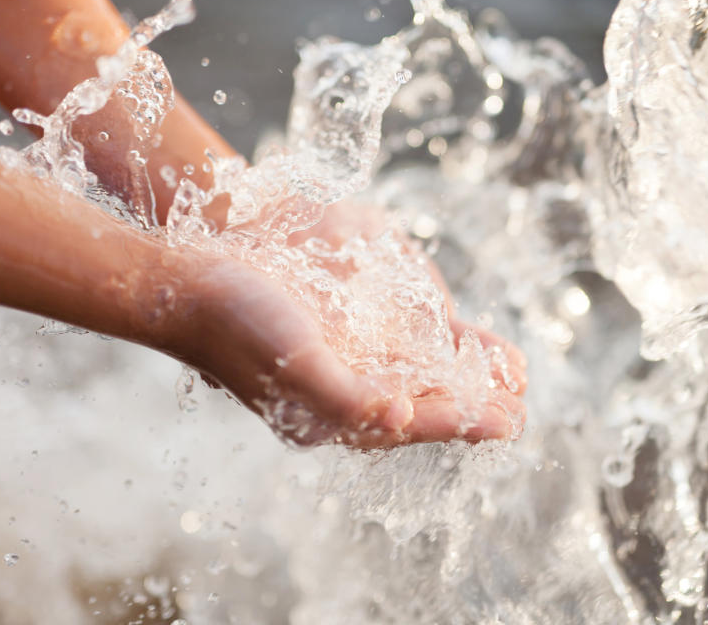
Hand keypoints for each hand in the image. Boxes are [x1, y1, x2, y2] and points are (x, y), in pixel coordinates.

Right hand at [175, 245, 525, 448]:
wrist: (188, 283)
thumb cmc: (234, 322)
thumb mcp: (293, 360)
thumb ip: (343, 398)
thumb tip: (399, 416)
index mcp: (331, 415)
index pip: (411, 424)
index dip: (462, 423)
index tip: (511, 422)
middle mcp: (339, 397)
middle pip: (418, 408)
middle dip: (469, 408)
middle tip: (519, 409)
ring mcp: (337, 366)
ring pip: (411, 381)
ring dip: (457, 381)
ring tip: (503, 380)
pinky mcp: (333, 338)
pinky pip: (393, 352)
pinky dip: (429, 350)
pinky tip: (452, 342)